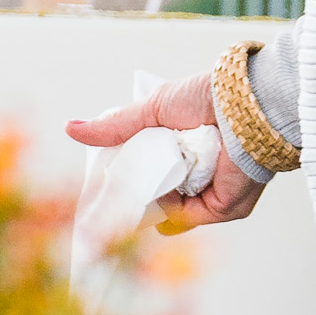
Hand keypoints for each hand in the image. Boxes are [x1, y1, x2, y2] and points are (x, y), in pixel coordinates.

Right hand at [63, 66, 268, 230]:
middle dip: (133, 202)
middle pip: (158, 197)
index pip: (150, 173)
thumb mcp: (153, 110)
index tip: (102, 187)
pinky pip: (188, 216)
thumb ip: (115, 126)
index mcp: (183, 148)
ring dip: (147, 208)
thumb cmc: (205, 98)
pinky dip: (168, 214)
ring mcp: (210, 192)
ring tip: (119, 205)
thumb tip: (70, 128)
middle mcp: (197, 172)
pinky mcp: (223, 206)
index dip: (127, 181)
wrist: (245, 106)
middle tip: (102, 206)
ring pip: (169, 211)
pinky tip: (149, 206)